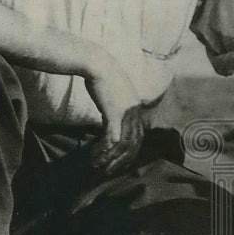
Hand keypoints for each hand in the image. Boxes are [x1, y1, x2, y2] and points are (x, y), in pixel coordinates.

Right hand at [85, 55, 145, 173]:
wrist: (97, 64)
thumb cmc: (103, 77)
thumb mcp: (116, 95)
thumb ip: (118, 108)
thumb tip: (111, 119)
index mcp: (137, 109)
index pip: (139, 137)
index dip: (130, 152)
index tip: (118, 162)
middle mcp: (135, 113)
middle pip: (133, 144)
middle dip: (121, 160)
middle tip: (108, 170)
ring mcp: (127, 113)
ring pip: (123, 144)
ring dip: (110, 158)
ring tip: (98, 165)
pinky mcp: (115, 113)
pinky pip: (112, 138)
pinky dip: (103, 149)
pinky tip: (94, 154)